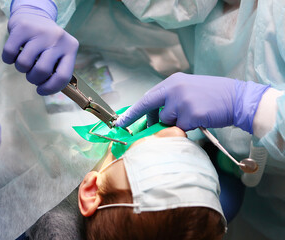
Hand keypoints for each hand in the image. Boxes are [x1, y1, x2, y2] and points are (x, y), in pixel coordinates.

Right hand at [2, 0, 78, 94]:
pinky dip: (8, 59)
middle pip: (42, 72)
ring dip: (21, 68)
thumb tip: (47, 90)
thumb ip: (57, 71)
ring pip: (23, 64)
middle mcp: (58, 38)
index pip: (62, 77)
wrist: (34, 15)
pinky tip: (15, 53)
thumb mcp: (59, 53)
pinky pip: (9, 53)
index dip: (50, 88)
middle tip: (32, 74)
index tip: (41, 90)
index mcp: (70, 48)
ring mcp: (41, 32)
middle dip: (33, 79)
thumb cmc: (47, 43)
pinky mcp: (23, 27)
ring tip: (25, 60)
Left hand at [115, 72, 269, 132]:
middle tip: (144, 129)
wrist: (237, 98)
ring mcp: (182, 101)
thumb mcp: (188, 90)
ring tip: (193, 115)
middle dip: (147, 120)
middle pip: (151, 109)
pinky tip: (201, 119)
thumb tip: (154, 115)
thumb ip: (170, 99)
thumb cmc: (213, 95)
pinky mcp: (191, 114)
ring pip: (167, 121)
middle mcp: (174, 89)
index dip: (133, 111)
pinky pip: (181, 128)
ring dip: (176, 123)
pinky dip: (188, 128)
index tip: (121, 121)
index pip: (147, 98)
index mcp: (173, 82)